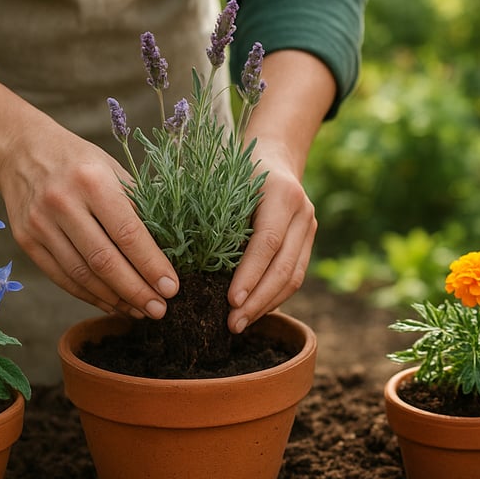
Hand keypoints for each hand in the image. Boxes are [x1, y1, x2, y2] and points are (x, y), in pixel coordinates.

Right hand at [0, 125, 179, 318]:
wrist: (21, 150)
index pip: (128, 233)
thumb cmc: (80, 161)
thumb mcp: (113, 170)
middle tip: (160, 310)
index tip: (172, 288)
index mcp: (92, 181)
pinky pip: (62, 277)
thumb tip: (168, 249)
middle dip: (136, 291)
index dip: (152, 265)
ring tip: (140, 311)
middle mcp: (63, 203)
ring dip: (114, 299)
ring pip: (82, 274)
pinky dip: (89, 295)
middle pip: (104, 260)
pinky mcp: (26, 240)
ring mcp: (40, 224)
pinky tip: (112, 303)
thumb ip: (137, 205)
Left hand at [225, 49, 335, 332]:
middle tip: (232, 324)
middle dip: (258, 300)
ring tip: (240, 324)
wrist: (275, 154)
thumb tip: (170, 250)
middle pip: (284, 267)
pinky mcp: (308, 241)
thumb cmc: (235, 167)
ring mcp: (309, 227)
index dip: (250, 275)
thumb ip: (206, 209)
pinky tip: (253, 311)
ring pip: (294, 277)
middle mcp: (303, 211)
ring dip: (267, 305)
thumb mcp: (221, 179)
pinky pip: (294, 276)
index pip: (267, 242)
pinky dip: (274, 298)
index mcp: (282, 193)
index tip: (229, 301)